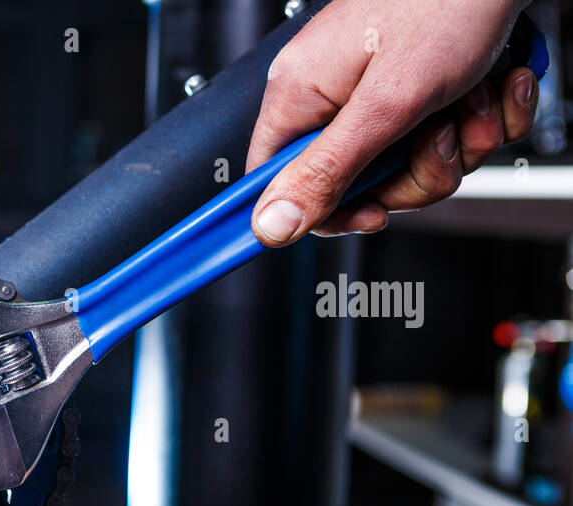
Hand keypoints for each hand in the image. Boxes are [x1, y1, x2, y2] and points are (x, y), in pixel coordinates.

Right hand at [248, 0, 538, 244]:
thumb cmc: (445, 4)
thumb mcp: (385, 104)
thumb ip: (326, 172)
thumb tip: (270, 226)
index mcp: (299, 95)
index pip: (277, 183)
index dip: (325, 212)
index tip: (369, 216)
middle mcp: (331, 97)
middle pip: (357, 185)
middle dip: (416, 172)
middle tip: (439, 136)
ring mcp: (375, 93)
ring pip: (409, 166)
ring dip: (460, 143)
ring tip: (473, 98)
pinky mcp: (416, 87)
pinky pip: (445, 137)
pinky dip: (482, 119)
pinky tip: (492, 86)